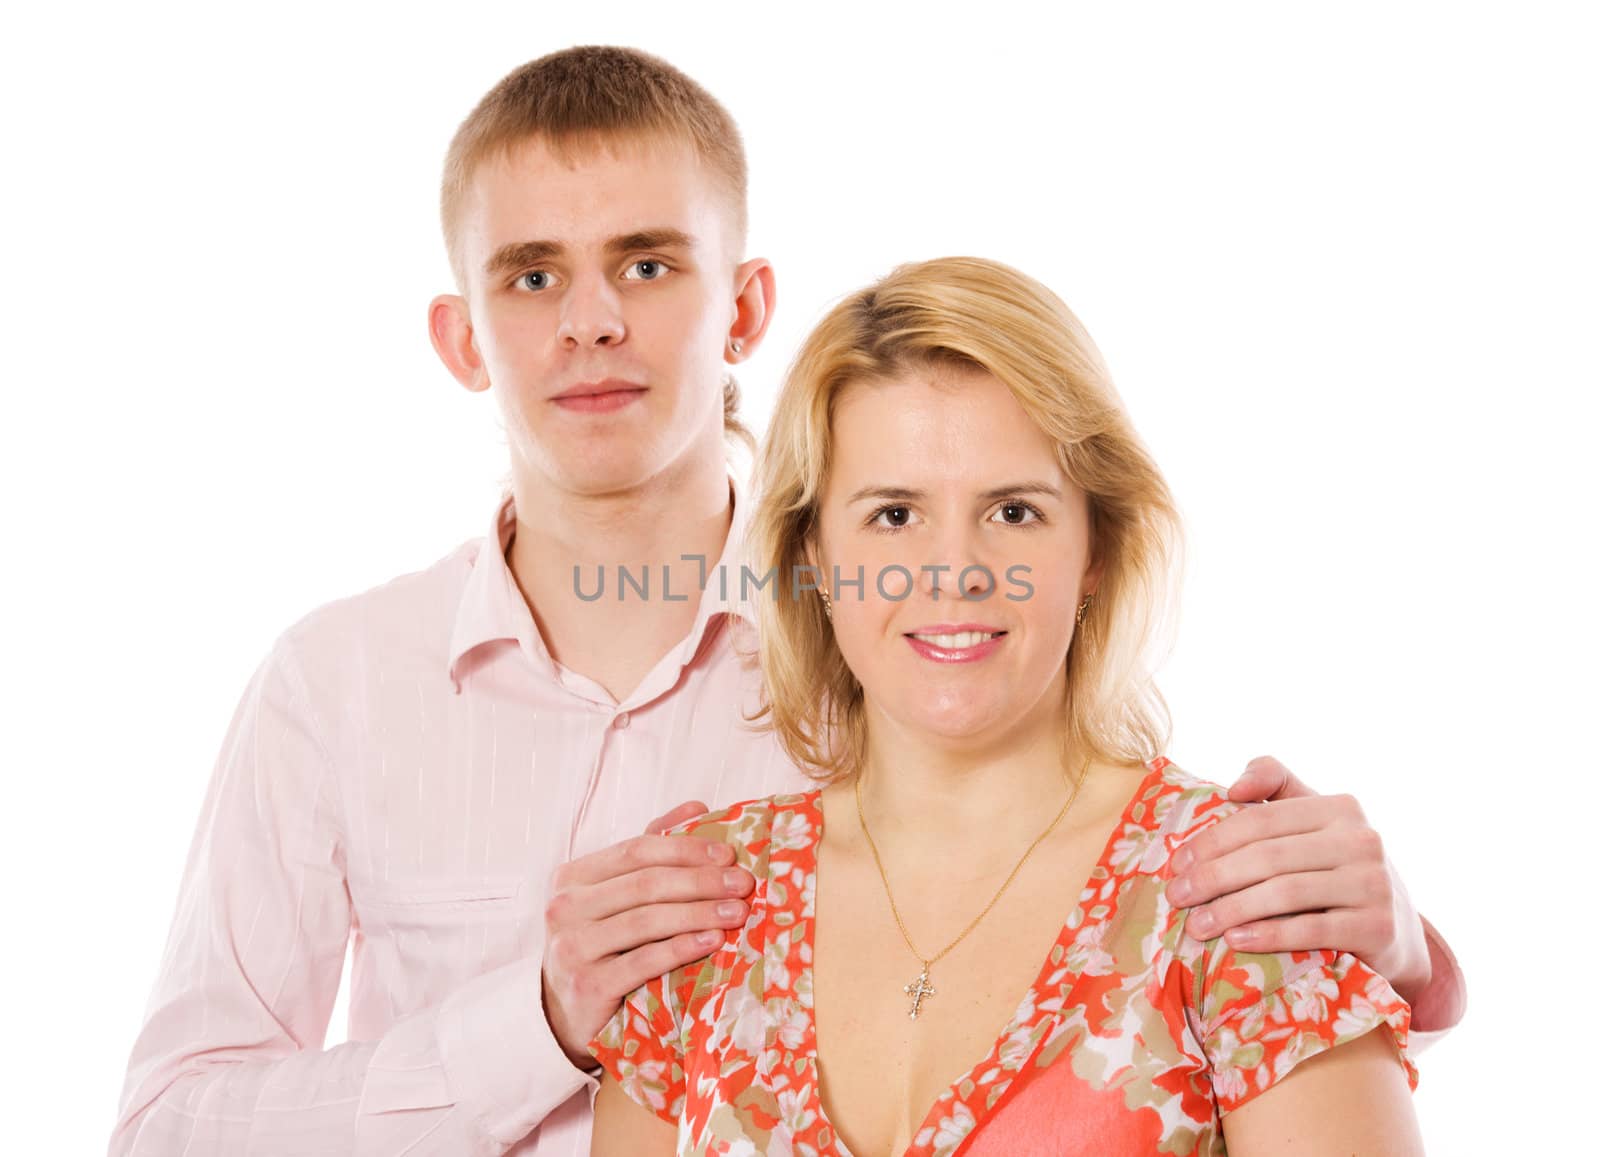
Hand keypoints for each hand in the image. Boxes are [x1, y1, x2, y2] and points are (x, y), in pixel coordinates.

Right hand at [541, 800, 755, 1068]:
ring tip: (737, 911)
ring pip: (646, 920)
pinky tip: (713, 941)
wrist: (568, 1014)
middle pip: (644, 884)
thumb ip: (653, 849)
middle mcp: (565, 907)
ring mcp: (572, 947)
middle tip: (743, 883)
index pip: (636, 850)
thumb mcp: (619, 895)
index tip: (729, 854)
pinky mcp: (587, 986)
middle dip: (700, 880)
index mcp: (573, 876)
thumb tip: (697, 807)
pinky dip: (681, 948)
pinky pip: (643, 961)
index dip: (685, 848)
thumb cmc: (604, 945)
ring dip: (698, 912)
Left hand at [1167, 756, 1431, 1003]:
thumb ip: (1275, 783)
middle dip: (1213, 877)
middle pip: (1267, 856)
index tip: (1177, 864)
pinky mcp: (1378, 927)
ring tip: (1196, 925)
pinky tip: (1235, 941)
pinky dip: (1267, 935)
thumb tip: (1235, 787)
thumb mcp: (1312, 819)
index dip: (1212, 841)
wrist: (1393, 929)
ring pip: (1285, 893)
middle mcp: (1362, 840)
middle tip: (1177, 897)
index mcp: (1339, 807)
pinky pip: (1311, 930)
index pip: (1260, 821)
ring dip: (1231, 910)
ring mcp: (1374, 884)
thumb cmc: (1334, 868)